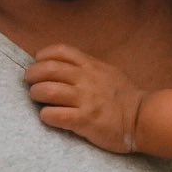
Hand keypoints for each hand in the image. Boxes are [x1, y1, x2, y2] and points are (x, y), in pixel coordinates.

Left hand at [25, 44, 144, 153]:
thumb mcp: (108, 72)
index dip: (43, 56)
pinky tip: (48, 116)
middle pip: (48, 69)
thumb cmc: (124, 96)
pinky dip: (46, 115)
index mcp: (91, 65)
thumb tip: (63, 66)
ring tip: (37, 99)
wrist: (141, 118)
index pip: (61, 51)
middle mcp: (86, 79)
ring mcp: (85, 99)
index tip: (38, 62)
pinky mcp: (84, 120)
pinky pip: (55, 115)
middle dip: (32, 75)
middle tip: (30, 82)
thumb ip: (87, 67)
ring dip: (36, 94)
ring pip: (47, 91)